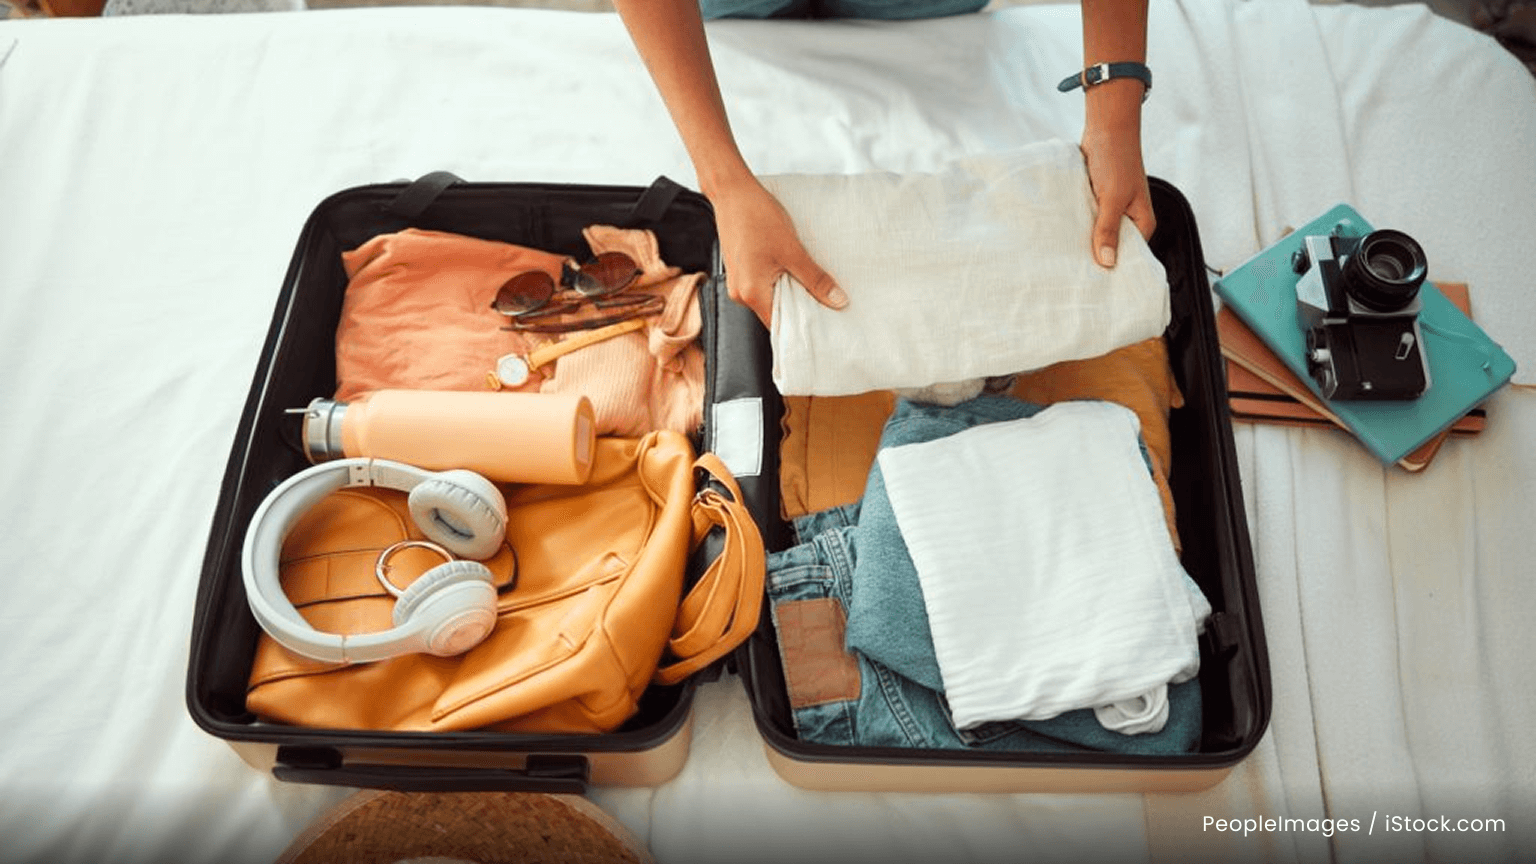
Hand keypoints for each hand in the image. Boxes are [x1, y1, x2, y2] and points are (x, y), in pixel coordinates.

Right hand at [706, 174, 844, 327]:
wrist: (733, 191)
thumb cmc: (757, 217)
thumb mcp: (793, 251)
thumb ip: (815, 279)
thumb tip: (837, 301)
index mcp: (751, 293)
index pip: (780, 326)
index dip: (803, 327)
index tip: (825, 326)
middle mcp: (740, 293)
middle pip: (775, 313)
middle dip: (799, 310)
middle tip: (826, 306)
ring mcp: (738, 281)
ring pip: (770, 297)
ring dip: (790, 293)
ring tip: (812, 285)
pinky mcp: (740, 269)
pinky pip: (763, 284)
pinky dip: (780, 281)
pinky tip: (794, 270)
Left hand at [1079, 83, 1156, 267]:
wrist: (1106, 128)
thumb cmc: (1116, 159)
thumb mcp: (1112, 198)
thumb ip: (1108, 229)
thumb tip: (1107, 262)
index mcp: (1142, 223)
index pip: (1130, 257)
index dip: (1113, 270)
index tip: (1095, 286)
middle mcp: (1129, 220)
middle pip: (1113, 248)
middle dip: (1096, 258)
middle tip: (1075, 277)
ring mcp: (1112, 212)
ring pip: (1098, 235)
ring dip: (1084, 242)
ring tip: (1066, 261)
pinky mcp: (1097, 203)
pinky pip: (1088, 221)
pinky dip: (1078, 227)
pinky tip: (1063, 238)